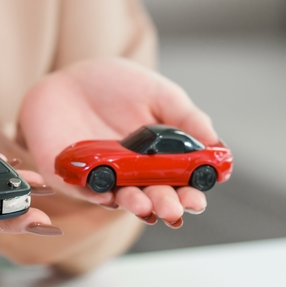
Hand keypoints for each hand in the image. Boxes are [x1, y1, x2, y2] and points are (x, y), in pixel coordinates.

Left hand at [19, 58, 217, 226]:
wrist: (68, 77)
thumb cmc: (114, 86)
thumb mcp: (159, 94)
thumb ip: (187, 118)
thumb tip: (217, 146)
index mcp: (159, 159)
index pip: (179, 183)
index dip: (190, 193)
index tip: (199, 198)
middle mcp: (133, 174)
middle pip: (153, 196)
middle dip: (165, 205)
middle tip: (175, 209)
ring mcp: (103, 177)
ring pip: (121, 198)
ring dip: (136, 205)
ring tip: (148, 206)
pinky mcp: (72, 176)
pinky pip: (84, 190)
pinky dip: (95, 195)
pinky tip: (107, 196)